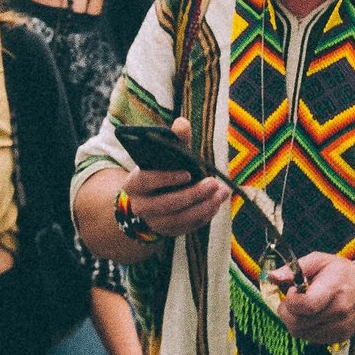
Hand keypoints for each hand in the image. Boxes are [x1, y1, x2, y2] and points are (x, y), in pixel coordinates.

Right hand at [122, 117, 222, 237]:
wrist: (148, 199)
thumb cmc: (159, 171)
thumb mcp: (163, 155)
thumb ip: (174, 140)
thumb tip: (182, 123)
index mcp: (134, 184)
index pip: (146, 181)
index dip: (166, 178)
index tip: (187, 173)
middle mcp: (140, 205)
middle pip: (166, 204)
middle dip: (192, 195)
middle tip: (213, 183)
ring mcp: (153, 222)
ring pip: (178, 219)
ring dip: (202, 207)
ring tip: (221, 193)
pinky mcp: (167, 232)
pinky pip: (187, 227)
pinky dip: (203, 216)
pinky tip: (216, 204)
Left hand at [269, 251, 354, 343]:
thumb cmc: (344, 273)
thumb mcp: (321, 261)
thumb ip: (295, 268)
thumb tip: (272, 277)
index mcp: (333, 290)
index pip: (305, 306)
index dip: (291, 301)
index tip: (292, 291)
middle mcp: (337, 312)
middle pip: (298, 325)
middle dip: (286, 313)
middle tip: (291, 301)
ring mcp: (339, 327)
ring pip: (302, 334)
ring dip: (294, 321)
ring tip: (301, 307)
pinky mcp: (340, 336)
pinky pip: (312, 338)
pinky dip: (305, 329)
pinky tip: (311, 316)